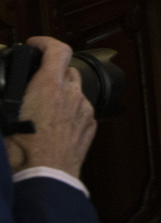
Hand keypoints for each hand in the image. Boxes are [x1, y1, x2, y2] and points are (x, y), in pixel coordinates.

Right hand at [6, 36, 96, 177]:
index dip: (45, 42)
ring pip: (76, 91)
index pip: (57, 49)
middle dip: (51, 71)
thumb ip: (6, 98)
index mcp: (49, 87)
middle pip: (67, 69)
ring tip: (41, 107)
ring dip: (61, 92)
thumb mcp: (3, 116)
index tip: (35, 45)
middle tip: (34, 81)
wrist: (45, 180)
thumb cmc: (22, 153)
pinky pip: (82, 110)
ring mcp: (84, 111)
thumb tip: (5, 93)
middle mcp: (72, 95)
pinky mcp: (90, 127)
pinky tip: (53, 124)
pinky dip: (70, 110)